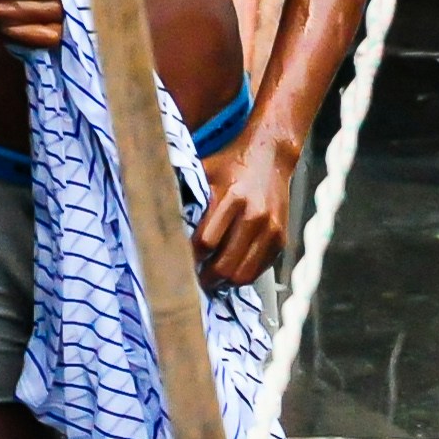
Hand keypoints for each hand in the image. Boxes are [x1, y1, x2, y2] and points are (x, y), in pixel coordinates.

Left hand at [192, 127, 295, 287]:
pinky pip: (259, 270)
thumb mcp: (204, 172)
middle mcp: (255, 215)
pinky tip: (228, 269)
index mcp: (233, 198)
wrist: (271, 155)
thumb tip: (158, 222)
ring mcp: (271, 229)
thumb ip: (186, 196)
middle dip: (205, 278)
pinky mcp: (281, 238)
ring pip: (243, 275)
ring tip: (210, 278)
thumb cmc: (231, 164)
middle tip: (191, 279)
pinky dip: (241, 275)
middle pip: (225, 265)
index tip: (177, 262)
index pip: (206, 243)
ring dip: (224, 282)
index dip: (189, 258)